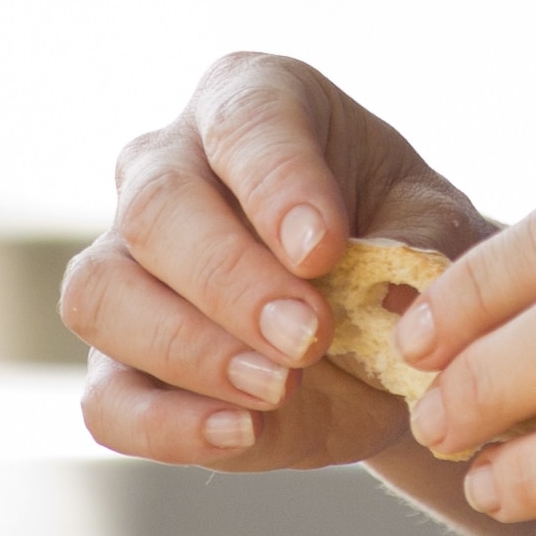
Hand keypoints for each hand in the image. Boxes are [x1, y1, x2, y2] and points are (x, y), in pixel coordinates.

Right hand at [62, 52, 491, 472]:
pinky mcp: (116, 360)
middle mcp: (167, 167)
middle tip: (307, 335)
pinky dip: (163, 425)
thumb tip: (395, 299)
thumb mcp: (432, 228)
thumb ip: (418, 252)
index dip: (277, 185)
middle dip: (232, 280)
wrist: (386, 324)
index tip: (321, 249)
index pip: (245, 125)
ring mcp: (123, 262)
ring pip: (103, 294)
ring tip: (277, 388)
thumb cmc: (401, 242)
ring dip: (189, 349)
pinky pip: (104, 398)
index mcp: (252, 102)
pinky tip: (238, 433)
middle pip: (157, 208)